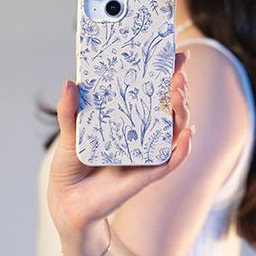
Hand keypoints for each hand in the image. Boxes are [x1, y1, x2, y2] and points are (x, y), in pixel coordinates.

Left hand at [47, 51, 192, 239]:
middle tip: (178, 76)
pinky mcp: (148, 174)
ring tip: (179, 97)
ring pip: (175, 131)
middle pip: (169, 107)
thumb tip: (69, 82)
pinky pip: (172, 160)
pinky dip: (183, 149)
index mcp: (126, 116)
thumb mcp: (68, 133)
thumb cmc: (70, 164)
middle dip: (178, 90)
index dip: (166, 73)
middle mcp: (141, 131)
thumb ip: (69, 110)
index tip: (177, 55)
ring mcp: (147, 152)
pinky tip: (188, 134)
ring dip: (182, 113)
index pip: (151, 91)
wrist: (67, 200)